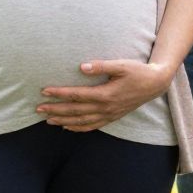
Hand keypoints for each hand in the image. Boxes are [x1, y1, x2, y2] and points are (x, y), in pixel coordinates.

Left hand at [38, 58, 171, 131]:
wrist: (155, 85)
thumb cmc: (138, 72)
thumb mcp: (121, 65)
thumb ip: (102, 66)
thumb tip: (82, 67)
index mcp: (105, 94)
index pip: (77, 95)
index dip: (60, 94)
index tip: (44, 91)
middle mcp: (105, 108)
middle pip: (75, 111)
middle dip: (56, 110)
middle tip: (38, 109)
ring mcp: (109, 115)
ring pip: (81, 121)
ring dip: (63, 121)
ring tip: (48, 120)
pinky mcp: (112, 117)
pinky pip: (92, 126)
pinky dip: (78, 128)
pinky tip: (68, 127)